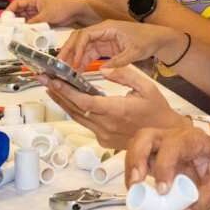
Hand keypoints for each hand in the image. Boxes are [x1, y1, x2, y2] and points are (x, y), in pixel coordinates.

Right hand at [9, 0, 100, 26]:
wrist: (79, 11)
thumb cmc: (64, 6)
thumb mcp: (46, 15)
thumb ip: (34, 23)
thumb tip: (23, 30)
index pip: (17, 3)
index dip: (10, 10)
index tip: (5, 19)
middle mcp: (36, 6)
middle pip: (21, 13)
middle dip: (15, 21)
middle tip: (9, 29)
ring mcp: (41, 13)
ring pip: (27, 20)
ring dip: (23, 26)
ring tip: (17, 34)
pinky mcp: (46, 21)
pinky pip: (35, 25)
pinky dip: (31, 30)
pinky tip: (28, 35)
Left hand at [43, 65, 183, 148]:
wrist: (165, 139)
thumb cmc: (158, 112)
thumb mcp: (147, 88)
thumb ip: (125, 75)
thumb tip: (105, 69)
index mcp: (118, 111)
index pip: (86, 101)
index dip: (67, 91)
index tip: (54, 80)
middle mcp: (107, 126)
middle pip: (75, 109)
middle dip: (58, 92)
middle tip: (44, 78)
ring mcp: (104, 135)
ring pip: (77, 117)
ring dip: (62, 102)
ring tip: (50, 86)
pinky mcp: (104, 140)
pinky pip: (86, 123)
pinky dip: (75, 110)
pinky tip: (68, 100)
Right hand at [59, 20, 185, 70]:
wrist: (158, 38)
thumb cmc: (148, 39)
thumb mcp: (134, 52)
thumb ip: (119, 61)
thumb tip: (103, 70)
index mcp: (108, 27)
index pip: (85, 35)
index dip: (77, 48)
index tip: (74, 62)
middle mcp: (103, 31)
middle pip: (79, 39)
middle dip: (69, 51)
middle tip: (60, 65)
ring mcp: (103, 39)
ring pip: (82, 47)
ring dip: (74, 58)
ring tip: (67, 71)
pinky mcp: (105, 47)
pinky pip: (90, 53)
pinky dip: (83, 61)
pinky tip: (78, 71)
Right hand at [125, 121, 209, 209]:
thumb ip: (204, 201)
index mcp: (194, 140)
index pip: (173, 146)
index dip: (164, 166)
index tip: (162, 190)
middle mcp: (175, 136)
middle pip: (146, 136)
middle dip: (137, 158)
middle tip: (136, 183)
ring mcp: (164, 143)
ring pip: (138, 144)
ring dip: (131, 165)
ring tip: (132, 188)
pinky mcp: (157, 154)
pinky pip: (139, 156)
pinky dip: (133, 171)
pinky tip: (135, 187)